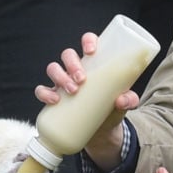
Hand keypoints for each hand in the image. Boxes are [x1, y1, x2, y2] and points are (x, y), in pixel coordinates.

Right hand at [32, 32, 139, 168]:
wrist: (103, 132)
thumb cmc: (113, 109)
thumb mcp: (125, 103)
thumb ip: (130, 100)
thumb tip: (122, 100)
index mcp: (95, 63)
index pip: (88, 42)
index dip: (88, 41)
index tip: (91, 51)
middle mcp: (76, 69)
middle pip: (68, 55)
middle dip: (72, 64)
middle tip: (82, 80)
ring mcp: (63, 83)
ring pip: (53, 68)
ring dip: (60, 76)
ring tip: (72, 90)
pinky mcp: (55, 98)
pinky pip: (42, 90)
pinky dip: (44, 93)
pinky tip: (54, 100)